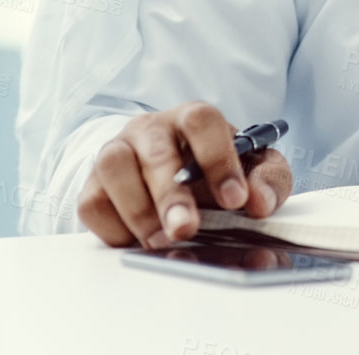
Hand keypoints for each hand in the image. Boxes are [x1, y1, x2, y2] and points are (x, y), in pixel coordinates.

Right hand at [77, 103, 293, 247]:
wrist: (170, 172)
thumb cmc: (212, 168)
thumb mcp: (252, 168)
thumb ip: (267, 180)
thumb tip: (258, 202)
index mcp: (191, 118)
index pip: (201, 121)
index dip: (218, 159)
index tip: (236, 199)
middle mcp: (150, 129)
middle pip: (155, 151)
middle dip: (171, 194)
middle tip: (186, 229)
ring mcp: (117, 151)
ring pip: (114, 168)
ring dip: (138, 209)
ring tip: (161, 240)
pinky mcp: (93, 183)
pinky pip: (92, 202)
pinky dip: (113, 227)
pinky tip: (138, 240)